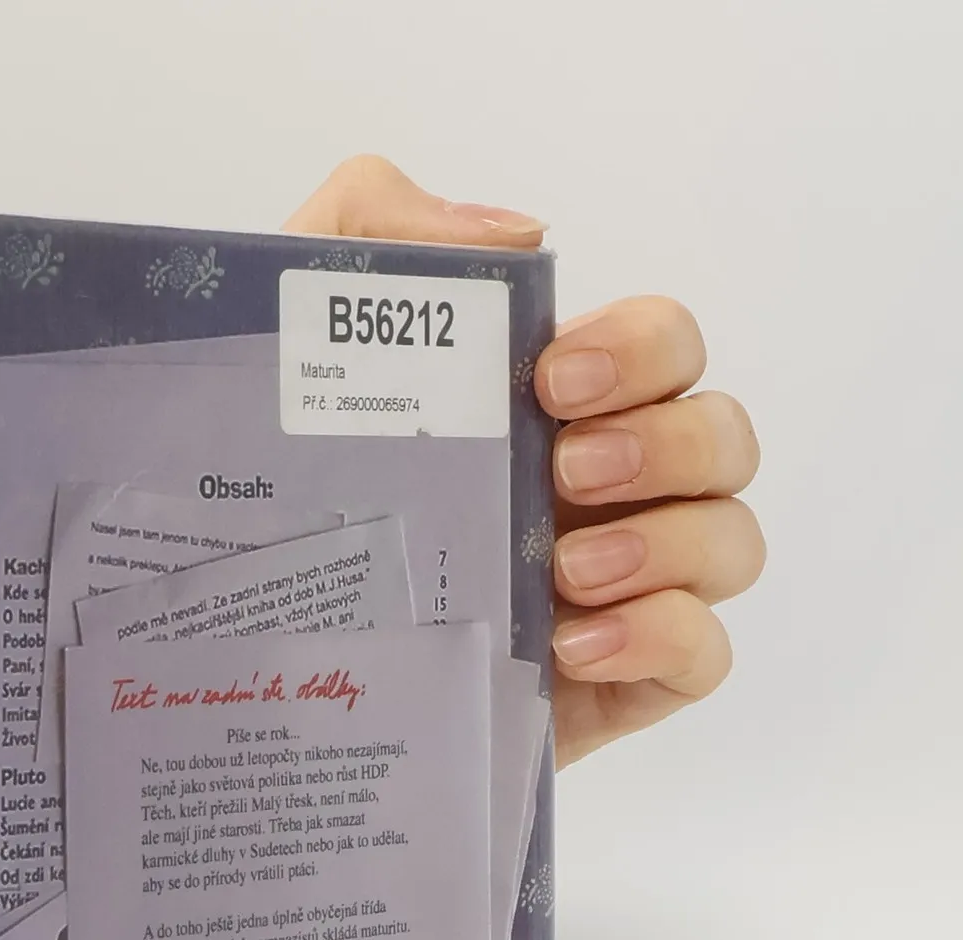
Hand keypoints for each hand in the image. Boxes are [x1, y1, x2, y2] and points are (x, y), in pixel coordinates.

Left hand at [284, 156, 763, 766]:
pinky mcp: (610, 686)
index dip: (641, 348)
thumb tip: (518, 235)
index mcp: (550, 410)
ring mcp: (615, 592)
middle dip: (664, 443)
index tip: (552, 379)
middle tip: (561, 472)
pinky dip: (662, 637)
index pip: (664, 346)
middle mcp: (602, 493)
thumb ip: (372, 229)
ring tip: (562, 573)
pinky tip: (570, 645)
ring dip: (671, 543)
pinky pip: (704, 656)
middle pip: (721, 437)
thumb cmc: (270, 497)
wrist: (232, 654)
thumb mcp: (286, 342)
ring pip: (730, 543)